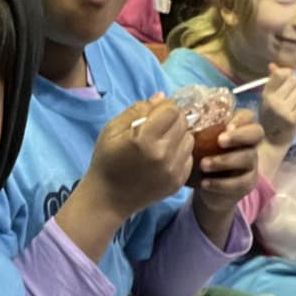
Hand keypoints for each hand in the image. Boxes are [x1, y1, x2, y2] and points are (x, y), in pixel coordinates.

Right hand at [84, 97, 192, 222]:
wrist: (108, 198)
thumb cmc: (106, 161)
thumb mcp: (112, 129)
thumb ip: (137, 110)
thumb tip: (161, 97)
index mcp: (145, 140)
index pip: (171, 110)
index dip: (163, 107)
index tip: (153, 113)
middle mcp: (164, 155)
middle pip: (183, 122)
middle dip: (172, 119)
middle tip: (157, 126)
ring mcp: (174, 170)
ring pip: (189, 138)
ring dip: (178, 135)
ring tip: (161, 142)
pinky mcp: (179, 181)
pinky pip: (189, 156)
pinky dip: (179, 152)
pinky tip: (164, 157)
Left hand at [192, 113, 264, 216]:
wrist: (206, 185)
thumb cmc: (202, 154)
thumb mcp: (199, 141)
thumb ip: (198, 130)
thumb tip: (183, 121)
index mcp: (239, 127)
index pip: (248, 116)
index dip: (240, 119)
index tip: (226, 125)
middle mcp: (250, 142)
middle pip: (255, 133)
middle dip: (238, 136)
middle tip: (219, 141)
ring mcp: (252, 163)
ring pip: (247, 158)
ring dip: (224, 161)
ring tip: (203, 165)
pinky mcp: (248, 183)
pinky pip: (240, 183)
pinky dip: (221, 184)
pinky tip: (205, 183)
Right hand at [257, 66, 295, 147]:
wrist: (271, 141)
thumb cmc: (270, 117)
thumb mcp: (267, 98)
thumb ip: (272, 81)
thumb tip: (273, 64)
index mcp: (265, 94)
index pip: (279, 74)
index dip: (288, 73)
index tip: (289, 78)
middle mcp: (273, 101)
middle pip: (293, 81)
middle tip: (292, 95)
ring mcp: (283, 110)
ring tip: (294, 103)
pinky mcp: (293, 119)